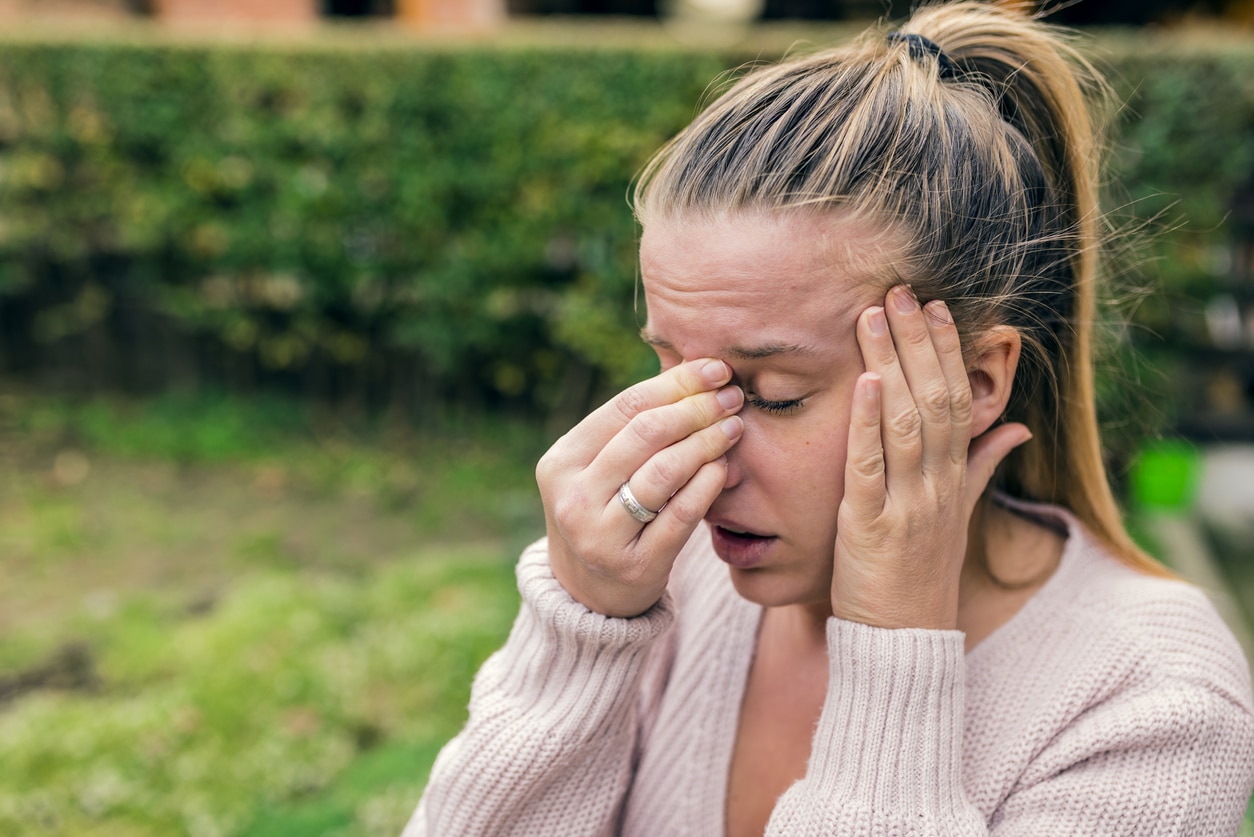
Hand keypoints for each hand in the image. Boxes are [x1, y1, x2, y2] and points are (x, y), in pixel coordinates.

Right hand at [537, 358, 744, 616]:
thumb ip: (632, 429)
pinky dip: (707, 485)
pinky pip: (680, 515)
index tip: (715, 369)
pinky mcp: (635, 566)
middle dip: (696, 408)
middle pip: (646, 434)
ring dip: (706, 442)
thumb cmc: (604, 514)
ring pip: (663, 472)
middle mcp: (573, 498)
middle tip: (732, 397)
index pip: (625, 407)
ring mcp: (601, 536)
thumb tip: (696, 372)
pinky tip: (724, 468)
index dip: (675, 384)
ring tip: (733, 428)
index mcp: (561, 462)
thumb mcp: (598, 471)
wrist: (588, 595)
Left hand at [832, 286, 1030, 629]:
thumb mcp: (959, 517)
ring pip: (906, 422)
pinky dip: (868, 423)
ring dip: (891, 364)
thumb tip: (1018, 429)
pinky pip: (871, 467)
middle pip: (935, 399)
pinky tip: (863, 383)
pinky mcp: (871, 526)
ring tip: (874, 316)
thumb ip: (983, 468)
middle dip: (918, 342)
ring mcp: (908, 505)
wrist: (906, 642)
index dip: (947, 352)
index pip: (959, 401)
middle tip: (899, 291)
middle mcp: (939, 485)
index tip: (934, 308)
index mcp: (956, 479)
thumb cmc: (921, 576)